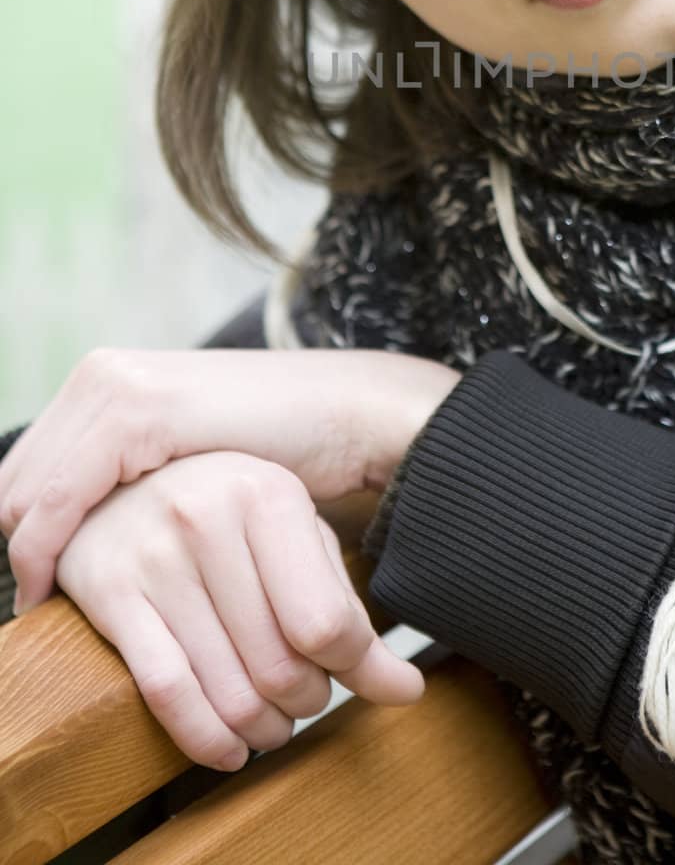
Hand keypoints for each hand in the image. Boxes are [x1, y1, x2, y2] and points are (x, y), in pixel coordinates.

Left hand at [0, 346, 461, 610]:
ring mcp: (119, 387)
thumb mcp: (186, 457)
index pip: (29, 466)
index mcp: (109, 378)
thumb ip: (138, 473)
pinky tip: (55, 583)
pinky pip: (62, 494)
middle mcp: (102, 374)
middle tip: (36, 599)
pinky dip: (47, 544)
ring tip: (40, 600)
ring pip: (27, 487)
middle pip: (17, 477)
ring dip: (26, 551)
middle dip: (20, 542)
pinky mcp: (140, 412)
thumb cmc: (275, 445)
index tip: (37, 584)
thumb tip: (93, 527)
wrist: (342, 412)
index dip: (24, 529)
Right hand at [54, 450, 424, 769]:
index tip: (354, 673)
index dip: (353, 667)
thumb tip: (406, 691)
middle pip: (278, 664)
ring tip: (272, 724)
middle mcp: (207, 518)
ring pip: (226, 689)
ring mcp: (153, 556)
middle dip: (306, 701)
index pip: (325, 622)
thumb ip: (348, 610)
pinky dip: (206, 739)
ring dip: (262, 729)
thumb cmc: (229, 512)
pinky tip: (227, 747)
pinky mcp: (107, 593)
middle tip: (306, 698)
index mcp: (267, 494)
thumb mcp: (297, 536)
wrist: (122, 478)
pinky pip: (167, 692)